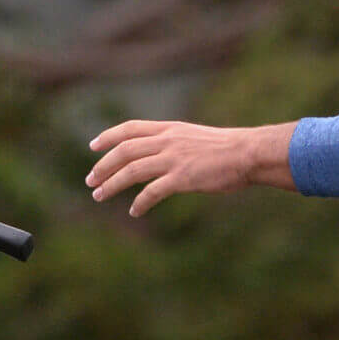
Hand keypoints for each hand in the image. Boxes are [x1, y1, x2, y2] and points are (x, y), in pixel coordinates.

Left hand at [86, 120, 292, 215]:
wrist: (248, 153)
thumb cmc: (226, 149)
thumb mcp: (194, 137)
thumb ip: (174, 142)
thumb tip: (158, 154)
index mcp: (170, 129)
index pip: (130, 128)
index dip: (108, 136)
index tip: (93, 146)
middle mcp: (167, 141)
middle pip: (124, 150)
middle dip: (103, 166)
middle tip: (90, 180)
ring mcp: (174, 158)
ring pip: (132, 170)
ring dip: (112, 184)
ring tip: (99, 196)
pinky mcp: (182, 178)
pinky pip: (152, 192)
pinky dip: (140, 202)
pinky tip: (134, 211)